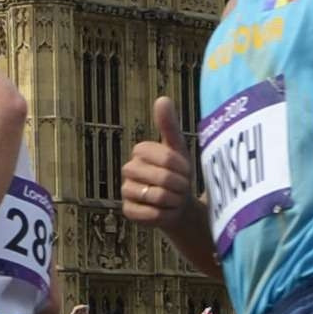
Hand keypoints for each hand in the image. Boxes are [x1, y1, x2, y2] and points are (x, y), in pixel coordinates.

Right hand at [119, 100, 200, 239]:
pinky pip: (150, 214)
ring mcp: (126, 191)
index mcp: (140, 151)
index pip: (167, 158)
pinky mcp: (128, 211)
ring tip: (175, 199)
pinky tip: (166, 211)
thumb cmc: (178, 174)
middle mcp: (128, 169)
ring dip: (174, 201)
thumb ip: (169, 125)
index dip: (183, 168)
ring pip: (157, 197)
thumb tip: (162, 98)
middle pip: (163, 178)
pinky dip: (165, 215)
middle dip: (180, 186)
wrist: (178, 204)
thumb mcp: (178, 149)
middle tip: (182, 188)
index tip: (186, 171)